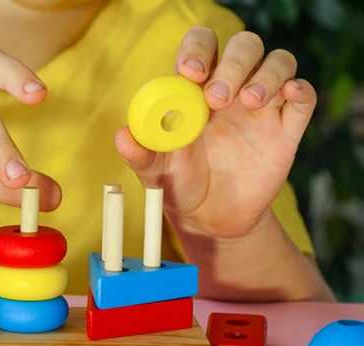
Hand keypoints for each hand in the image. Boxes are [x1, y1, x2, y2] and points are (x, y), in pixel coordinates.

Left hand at [115, 27, 315, 238]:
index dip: (197, 49)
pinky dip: (301, 89)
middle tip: (217, 98)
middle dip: (232, 64)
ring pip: (278, 62)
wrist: (210, 218)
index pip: (201, 46)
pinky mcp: (287, 128)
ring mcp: (261, 105)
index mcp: (195, 88)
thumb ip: (140, 154)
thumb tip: (123, 137)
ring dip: (267, 74)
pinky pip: (304, 96)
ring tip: (249, 102)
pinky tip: (289, 96)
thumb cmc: (178, 183)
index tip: (190, 73)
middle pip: (243, 48)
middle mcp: (231, 88)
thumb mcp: (154, 172)